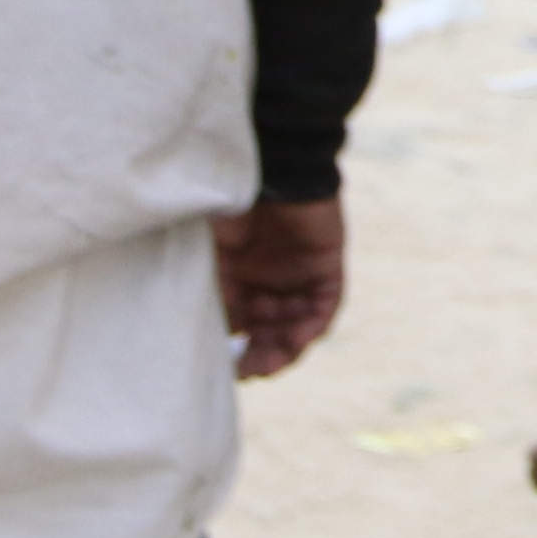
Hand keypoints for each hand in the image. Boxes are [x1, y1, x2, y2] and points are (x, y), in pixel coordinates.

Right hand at [217, 194, 347, 378]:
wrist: (269, 165)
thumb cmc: (229, 205)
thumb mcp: (210, 256)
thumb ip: (213, 294)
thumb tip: (212, 340)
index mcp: (238, 275)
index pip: (241, 325)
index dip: (236, 350)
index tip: (226, 371)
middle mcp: (269, 278)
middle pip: (271, 330)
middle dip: (261, 355)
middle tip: (250, 372)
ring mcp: (299, 272)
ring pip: (297, 324)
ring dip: (286, 347)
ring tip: (270, 362)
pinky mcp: (326, 264)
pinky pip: (326, 305)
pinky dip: (313, 326)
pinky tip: (299, 339)